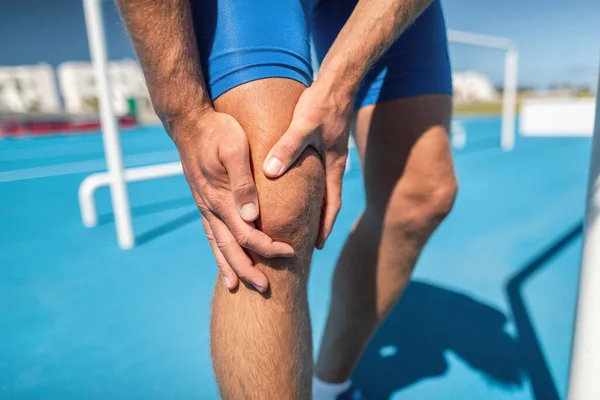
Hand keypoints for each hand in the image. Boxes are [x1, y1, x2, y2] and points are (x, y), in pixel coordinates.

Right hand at [169, 108, 294, 291]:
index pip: (248, 234)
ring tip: (236, 286)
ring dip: (229, 266)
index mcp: (221, 199)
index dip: (269, 247)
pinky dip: (216, 251)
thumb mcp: (235, 151)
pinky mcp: (203, 201)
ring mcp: (204, 206)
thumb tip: (251, 216)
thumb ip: (243, 183)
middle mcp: (211, 208)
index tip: (290, 253)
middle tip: (266, 288)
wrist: (190, 123)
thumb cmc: (218, 132)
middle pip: (231, 248)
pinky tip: (221, 258)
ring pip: (216, 245)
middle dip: (248, 270)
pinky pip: (209, 233)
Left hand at [262, 84, 352, 248]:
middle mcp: (334, 164)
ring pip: (324, 187)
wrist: (337, 81)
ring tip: (302, 219)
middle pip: (329, 201)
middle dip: (320, 222)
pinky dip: (311, 186)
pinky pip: (318, 173)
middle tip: (308, 241)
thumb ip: (287, 147)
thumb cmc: (321, 103)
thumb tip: (270, 171)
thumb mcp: (303, 125)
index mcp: (333, 166)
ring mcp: (331, 154)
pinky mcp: (324, 143)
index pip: (332, 204)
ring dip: (315, 205)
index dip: (325, 227)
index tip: (317, 246)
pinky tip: (296, 185)